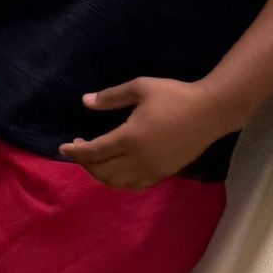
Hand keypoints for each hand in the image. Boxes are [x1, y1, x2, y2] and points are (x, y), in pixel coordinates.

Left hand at [61, 77, 224, 190]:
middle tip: (78, 149)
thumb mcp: (140, 88)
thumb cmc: (174, 96)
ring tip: (95, 160)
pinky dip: (119, 181)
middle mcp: (138, 159)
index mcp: (129, 138)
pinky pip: (135, 185)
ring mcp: (152, 169)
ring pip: (117, 183)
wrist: (210, 112)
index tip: (63, 147)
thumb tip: (85, 102)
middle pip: (101, 171)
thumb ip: (111, 97)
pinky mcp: (164, 174)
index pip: (93, 152)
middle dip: (84, 163)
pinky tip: (117, 169)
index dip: (75, 152)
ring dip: (100, 174)